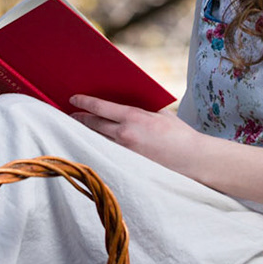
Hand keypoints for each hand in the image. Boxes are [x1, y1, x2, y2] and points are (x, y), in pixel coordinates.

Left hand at [68, 94, 198, 174]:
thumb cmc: (178, 133)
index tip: (73, 99)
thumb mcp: (159, 113)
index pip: (99, 107)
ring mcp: (125, 152)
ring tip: (76, 128)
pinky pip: (108, 153)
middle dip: (80, 118)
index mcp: (133, 117)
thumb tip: (120, 104)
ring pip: (97, 140)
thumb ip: (139, 108)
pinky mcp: (128, 164)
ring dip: (85, 134)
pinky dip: (98, 146)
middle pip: (93, 125)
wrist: (192, 159)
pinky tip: (92, 144)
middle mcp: (125, 135)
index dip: (83, 102)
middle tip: (70, 114)